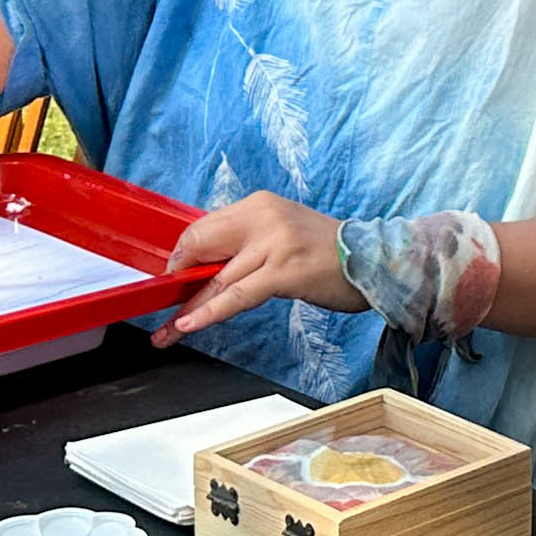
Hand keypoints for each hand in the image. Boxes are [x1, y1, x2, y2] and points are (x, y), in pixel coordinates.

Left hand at [159, 190, 353, 341]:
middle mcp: (263, 217)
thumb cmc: (326, 252)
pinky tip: (189, 324)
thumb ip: (246, 242)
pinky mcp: (285, 271)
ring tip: (166, 331)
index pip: (202, 227)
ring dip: (187, 307)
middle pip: (201, 246)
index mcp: (258, 205)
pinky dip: (210, 312)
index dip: (182, 257)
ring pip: (216, 277)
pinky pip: (237, 295)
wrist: (374, 260)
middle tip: (161, 306)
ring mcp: (275, 243)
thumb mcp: (280, 233)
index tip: (171, 279)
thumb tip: (205, 265)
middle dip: (177, 280)